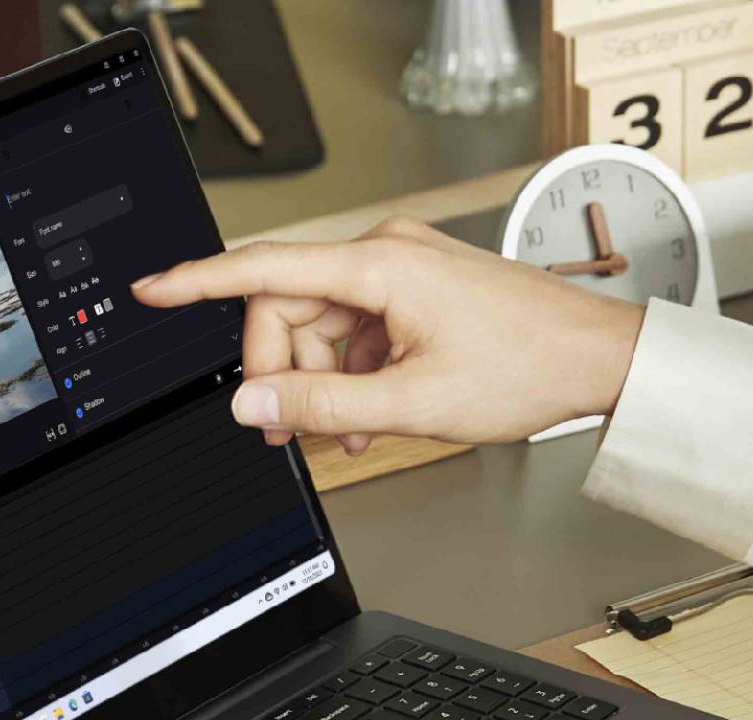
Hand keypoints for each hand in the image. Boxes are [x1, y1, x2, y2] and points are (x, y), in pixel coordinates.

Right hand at [131, 218, 645, 451]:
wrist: (599, 359)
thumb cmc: (528, 368)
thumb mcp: (413, 404)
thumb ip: (322, 406)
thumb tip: (253, 405)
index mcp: (379, 268)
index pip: (263, 269)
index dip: (198, 283)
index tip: (153, 290)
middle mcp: (386, 255)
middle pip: (290, 311)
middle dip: (284, 373)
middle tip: (295, 431)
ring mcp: (404, 271)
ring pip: (323, 328)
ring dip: (324, 383)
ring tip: (353, 431)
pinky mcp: (418, 291)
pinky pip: (358, 331)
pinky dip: (354, 374)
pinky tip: (374, 413)